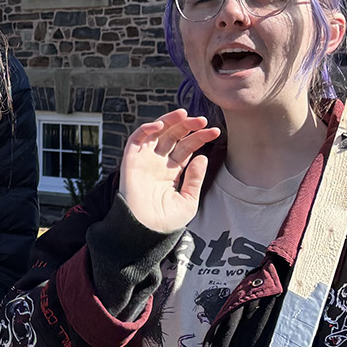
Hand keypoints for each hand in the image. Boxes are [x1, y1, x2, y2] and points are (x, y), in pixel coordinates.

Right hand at [117, 110, 220, 233]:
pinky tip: (161, 125)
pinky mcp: (131, 161)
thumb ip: (195, 178)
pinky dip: (146, 129)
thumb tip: (202, 156)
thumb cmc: (166, 222)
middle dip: (187, 126)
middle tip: (201, 120)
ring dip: (169, 120)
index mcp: (172, 171)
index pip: (187, 147)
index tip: (215, 132)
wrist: (145, 232)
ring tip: (184, 114)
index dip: (200, 137)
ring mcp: (144, 161)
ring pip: (156, 133)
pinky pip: (136, 139)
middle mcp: (158, 163)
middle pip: (173, 136)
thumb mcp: (188, 200)